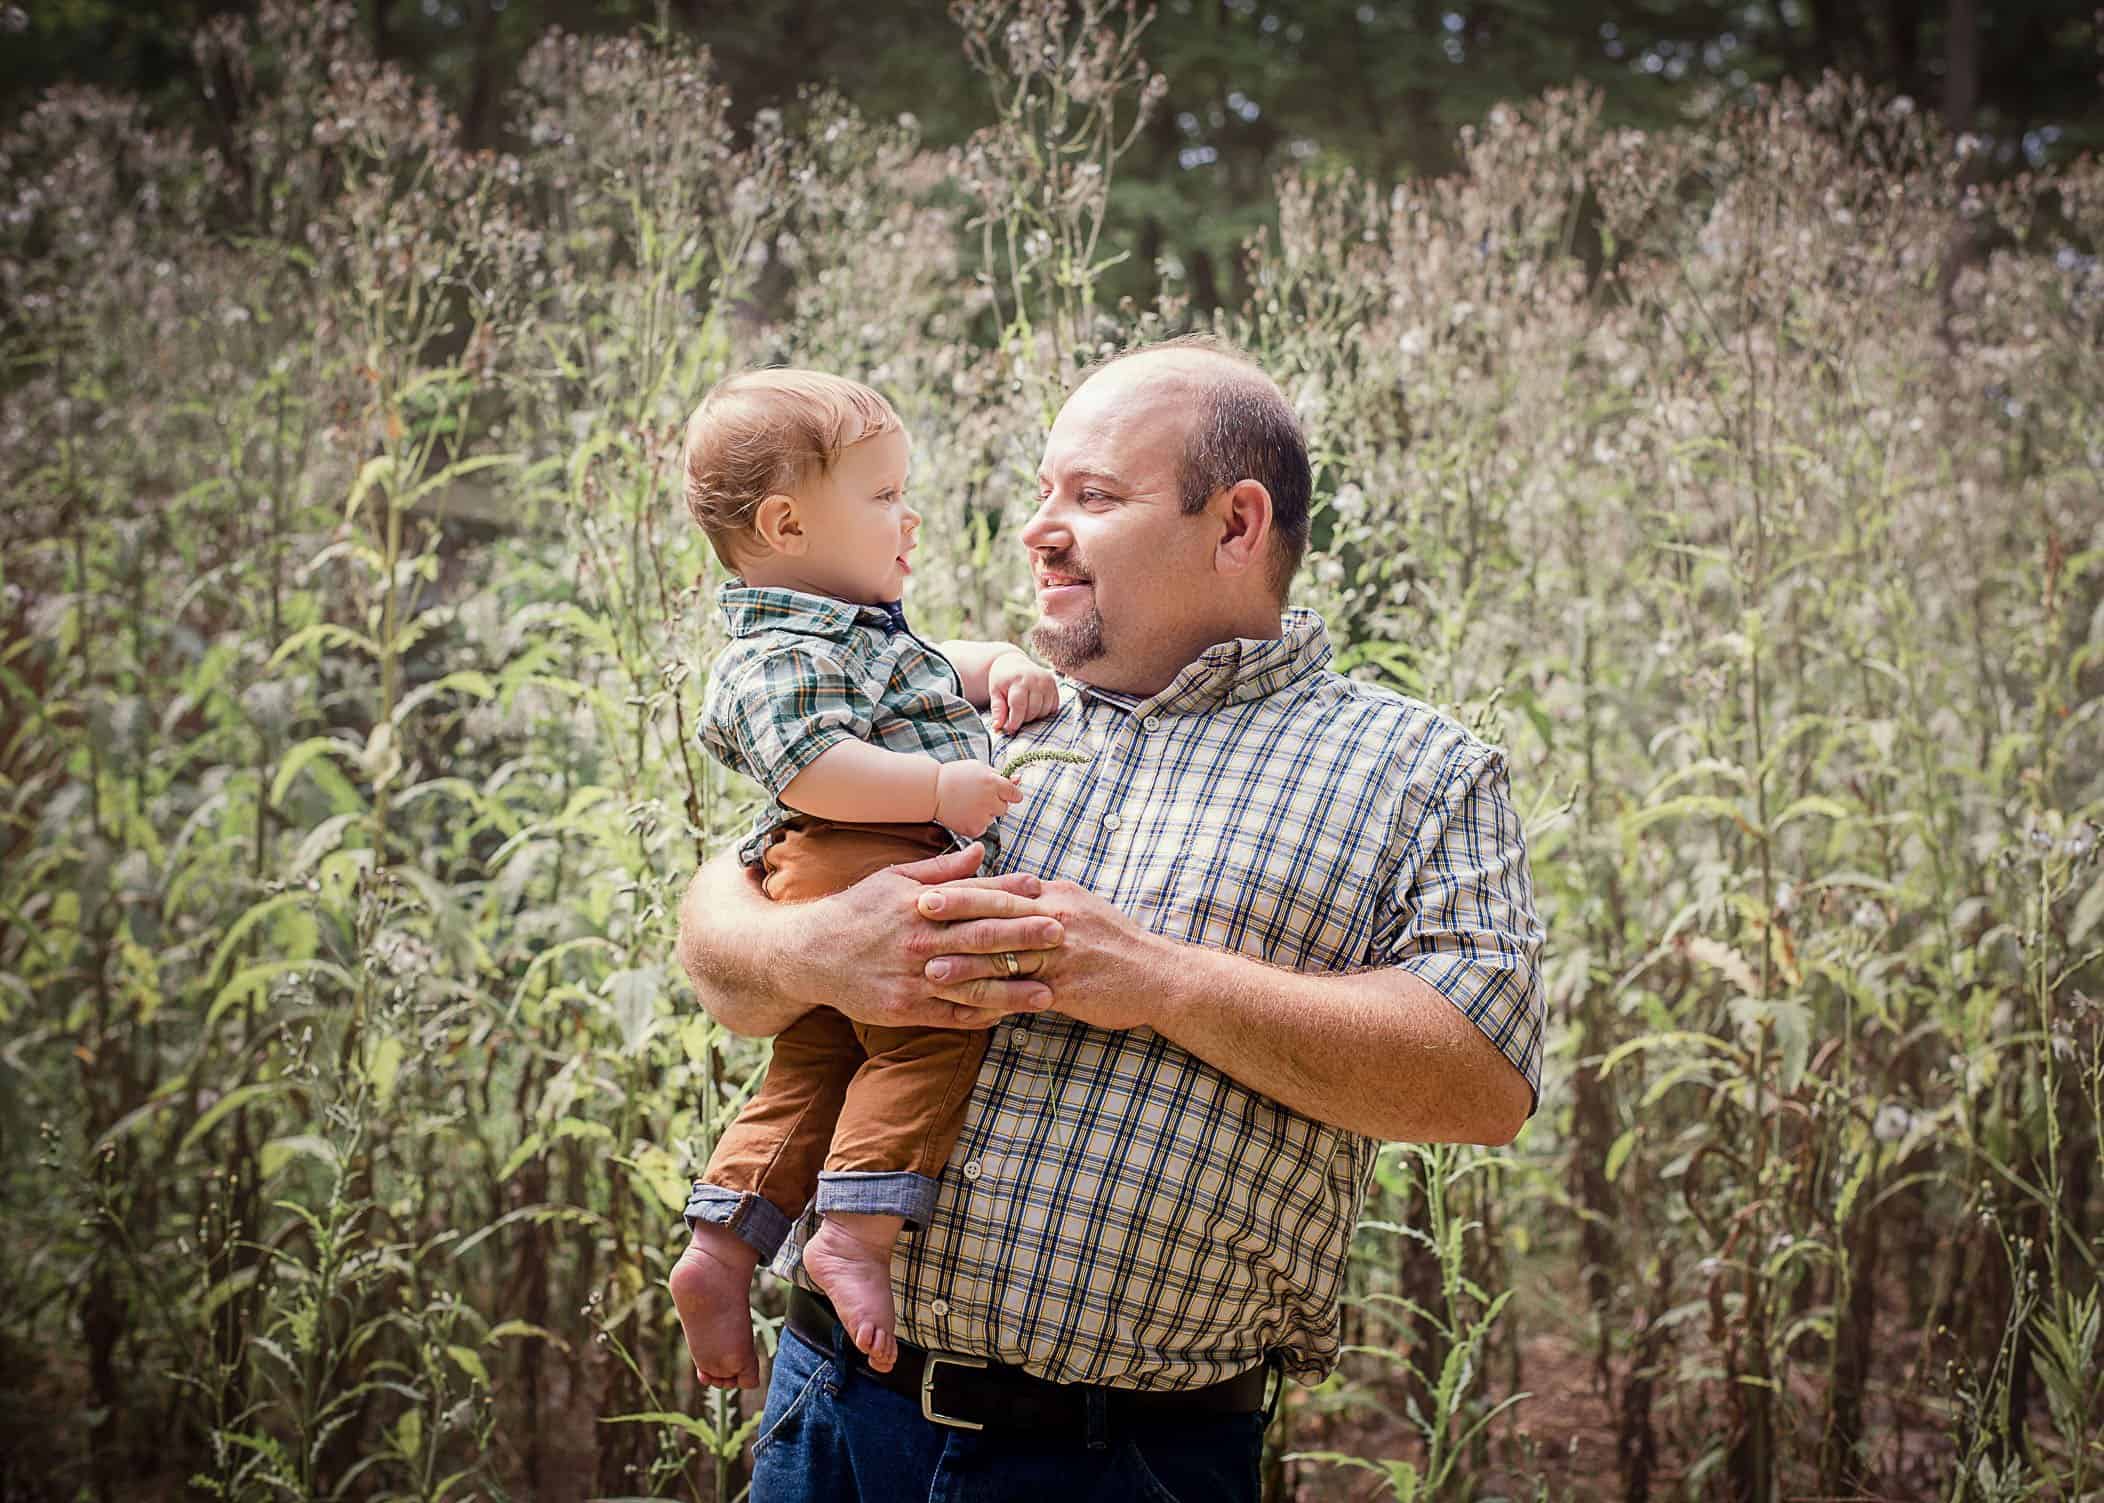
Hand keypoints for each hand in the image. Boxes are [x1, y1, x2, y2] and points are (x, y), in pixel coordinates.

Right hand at [777, 843, 1063, 1028]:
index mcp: (919, 905)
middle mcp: (919, 941)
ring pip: (972, 985)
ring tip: (1049, 992)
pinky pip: (950, 1016)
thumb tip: (981, 851)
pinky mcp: (905, 1009)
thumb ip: (941, 870)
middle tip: (1062, 936)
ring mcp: (913, 978)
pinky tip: (1009, 1016)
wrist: (809, 954)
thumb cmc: (856, 912)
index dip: (1012, 896)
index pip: (974, 898)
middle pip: (981, 939)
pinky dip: (981, 1017)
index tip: (1045, 894)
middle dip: (1024, 938)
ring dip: (1013, 990)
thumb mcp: (893, 879)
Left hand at [916, 877, 1163, 1031]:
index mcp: (1058, 897)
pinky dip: (992, 1000)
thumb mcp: (1082, 908)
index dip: (965, 890)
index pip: (1004, 889)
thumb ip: (1046, 901)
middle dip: (956, 913)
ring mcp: (1061, 955)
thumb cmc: (1117, 944)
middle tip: (917, 911)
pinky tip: (966, 1006)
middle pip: (998, 914)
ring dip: (964, 962)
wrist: (1158, 976)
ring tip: (929, 967)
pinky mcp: (1066, 988)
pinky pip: (1020, 994)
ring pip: (1004, 957)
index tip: (930, 888)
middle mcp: (1057, 920)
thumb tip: (1012, 890)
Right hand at [933, 760, 1021, 836]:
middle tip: (976, 797)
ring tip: (966, 804)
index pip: (1015, 794)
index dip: (1009, 794)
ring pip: (992, 819)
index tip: (1003, 794)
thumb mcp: (978, 768)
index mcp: (993, 782)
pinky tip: (963, 814)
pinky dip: (975, 824)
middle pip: (1004, 808)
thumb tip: (1019, 779)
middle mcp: (990, 800)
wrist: (931, 790)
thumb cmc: (956, 776)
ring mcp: (981, 816)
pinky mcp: (973, 829)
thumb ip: (999, 775)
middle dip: (994, 803)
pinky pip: (982, 828)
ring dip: (984, 814)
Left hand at [987, 651, 1058, 733]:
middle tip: (1015, 714)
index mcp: (1019, 680)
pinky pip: (1052, 708)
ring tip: (1024, 708)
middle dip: (1023, 718)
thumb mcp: (995, 692)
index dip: (1015, 721)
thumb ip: (997, 709)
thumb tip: (997, 727)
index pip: (1019, 707)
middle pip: (1033, 711)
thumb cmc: (1003, 679)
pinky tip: (1034, 705)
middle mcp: (1036, 680)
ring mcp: (1048, 682)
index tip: (1010, 729)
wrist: (1013, 663)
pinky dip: (1043, 711)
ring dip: (1033, 716)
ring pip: (1043, 712)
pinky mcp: (1054, 685)